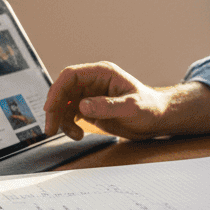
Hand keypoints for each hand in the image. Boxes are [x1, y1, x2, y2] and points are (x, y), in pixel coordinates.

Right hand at [43, 62, 209, 140]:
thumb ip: (107, 106)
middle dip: (55, 108)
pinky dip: (69, 125)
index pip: (71, 76)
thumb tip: (82, 106)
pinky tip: (77, 135)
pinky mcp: (91, 108)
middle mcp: (94, 82)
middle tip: (51, 128)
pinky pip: (71, 114)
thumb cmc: (150, 108)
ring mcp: (91, 95)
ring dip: (62, 119)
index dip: (57, 90)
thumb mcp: (131, 107)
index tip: (51, 108)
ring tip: (74, 135)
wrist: (158, 119)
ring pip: (64, 103)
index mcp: (102, 73)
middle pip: (63, 90)